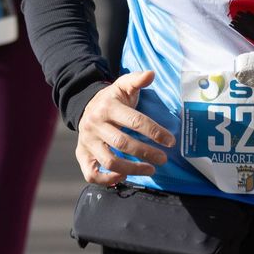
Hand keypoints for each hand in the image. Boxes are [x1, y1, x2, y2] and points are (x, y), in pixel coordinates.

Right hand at [76, 71, 172, 185]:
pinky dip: (107, 179)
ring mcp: (87, 141)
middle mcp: (95, 125)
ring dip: (132, 169)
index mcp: (107, 107)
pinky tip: (123, 176)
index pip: (134, 121)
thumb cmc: (113, 98)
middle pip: (122, 143)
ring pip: (109, 160)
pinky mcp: (82, 154)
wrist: (84, 105)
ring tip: (151, 169)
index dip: (154, 132)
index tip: (170, 141)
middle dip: (146, 152)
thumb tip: (151, 73)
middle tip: (164, 158)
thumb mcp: (123, 86)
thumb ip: (137, 79)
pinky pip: (91, 174)